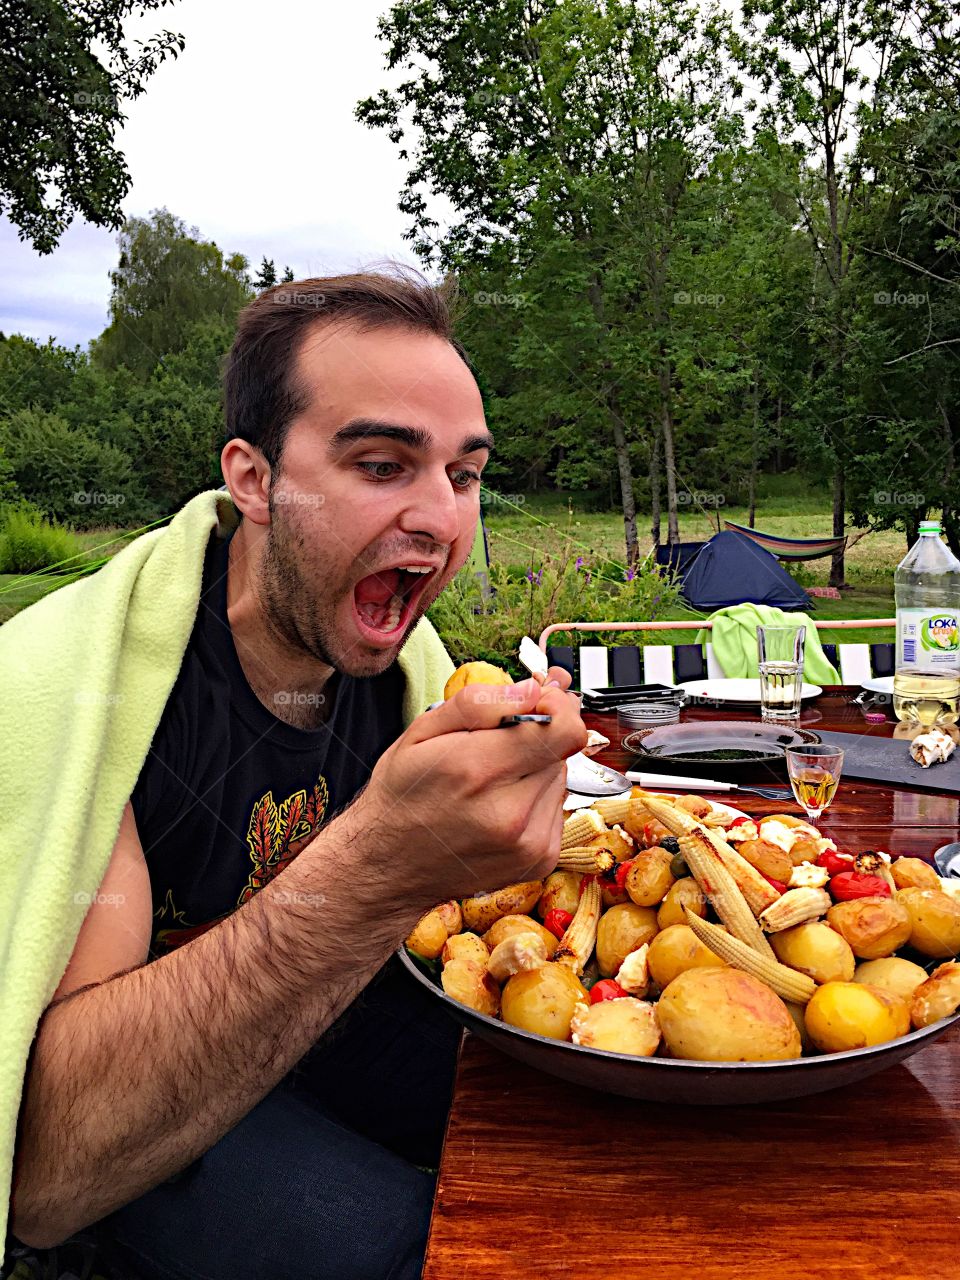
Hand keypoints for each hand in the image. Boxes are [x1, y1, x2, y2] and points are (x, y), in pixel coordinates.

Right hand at [352, 677, 586, 907]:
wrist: (388, 865)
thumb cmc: (401, 796)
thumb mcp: (421, 732)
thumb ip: (479, 704)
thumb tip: (532, 691)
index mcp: (477, 770)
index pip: (564, 730)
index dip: (557, 707)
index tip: (537, 703)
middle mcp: (510, 812)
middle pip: (562, 750)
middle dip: (536, 737)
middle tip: (498, 744)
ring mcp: (528, 843)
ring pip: (560, 777)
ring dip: (535, 769)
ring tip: (491, 782)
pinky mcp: (539, 860)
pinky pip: (556, 807)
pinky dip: (535, 799)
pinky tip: (499, 806)